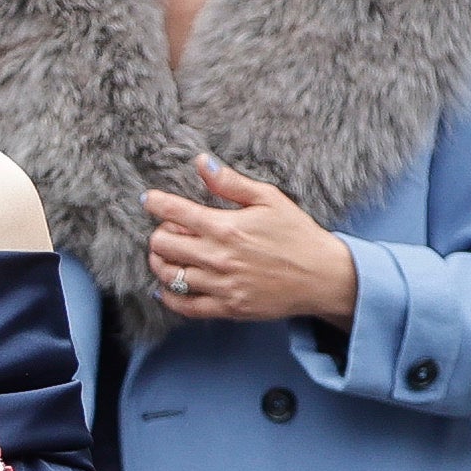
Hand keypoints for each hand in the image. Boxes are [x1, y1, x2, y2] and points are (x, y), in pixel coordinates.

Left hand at [139, 158, 359, 329]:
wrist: (321, 276)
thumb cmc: (297, 235)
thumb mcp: (269, 199)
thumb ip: (231, 183)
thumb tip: (201, 163)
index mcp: (226, 227)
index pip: (175, 212)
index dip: (155, 203)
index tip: (149, 200)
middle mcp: (218, 257)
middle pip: (163, 244)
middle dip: (159, 233)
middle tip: (167, 229)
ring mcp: (221, 285)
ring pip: (168, 275)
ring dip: (160, 262)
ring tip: (166, 254)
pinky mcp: (227, 308)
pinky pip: (184, 306)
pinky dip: (168, 296)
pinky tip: (167, 287)